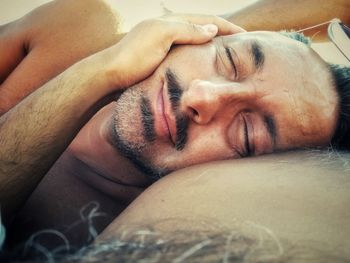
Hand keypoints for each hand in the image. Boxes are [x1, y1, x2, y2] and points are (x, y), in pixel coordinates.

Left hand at [101, 14, 244, 89]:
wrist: (109, 75)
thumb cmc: (133, 57)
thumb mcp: (161, 37)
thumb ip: (186, 30)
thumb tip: (212, 28)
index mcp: (172, 22)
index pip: (208, 21)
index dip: (229, 27)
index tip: (248, 37)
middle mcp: (169, 29)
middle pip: (203, 27)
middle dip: (224, 33)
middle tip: (242, 44)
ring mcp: (164, 43)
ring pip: (195, 40)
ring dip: (213, 43)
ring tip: (228, 53)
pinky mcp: (160, 56)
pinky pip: (186, 51)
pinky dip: (200, 54)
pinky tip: (203, 62)